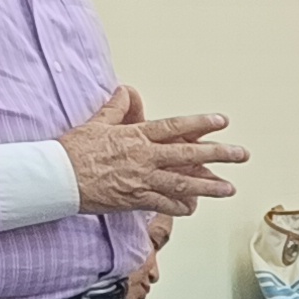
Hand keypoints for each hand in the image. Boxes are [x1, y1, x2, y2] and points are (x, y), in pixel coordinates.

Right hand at [59, 86, 246, 214]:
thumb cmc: (72, 150)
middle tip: (241, 155)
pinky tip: (194, 207)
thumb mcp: (95, 123)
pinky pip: (164, 204)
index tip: (222, 121)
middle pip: (189, 154)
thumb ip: (115, 108)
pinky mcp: (134, 200)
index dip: (201, 124)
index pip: (175, 127)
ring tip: (230, 188)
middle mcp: (144, 157)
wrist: (56, 177)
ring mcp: (142, 179)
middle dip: (219, 154)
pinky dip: (180, 206)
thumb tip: (125, 90)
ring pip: (183, 182)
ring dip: (209, 186)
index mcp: (136, 136)